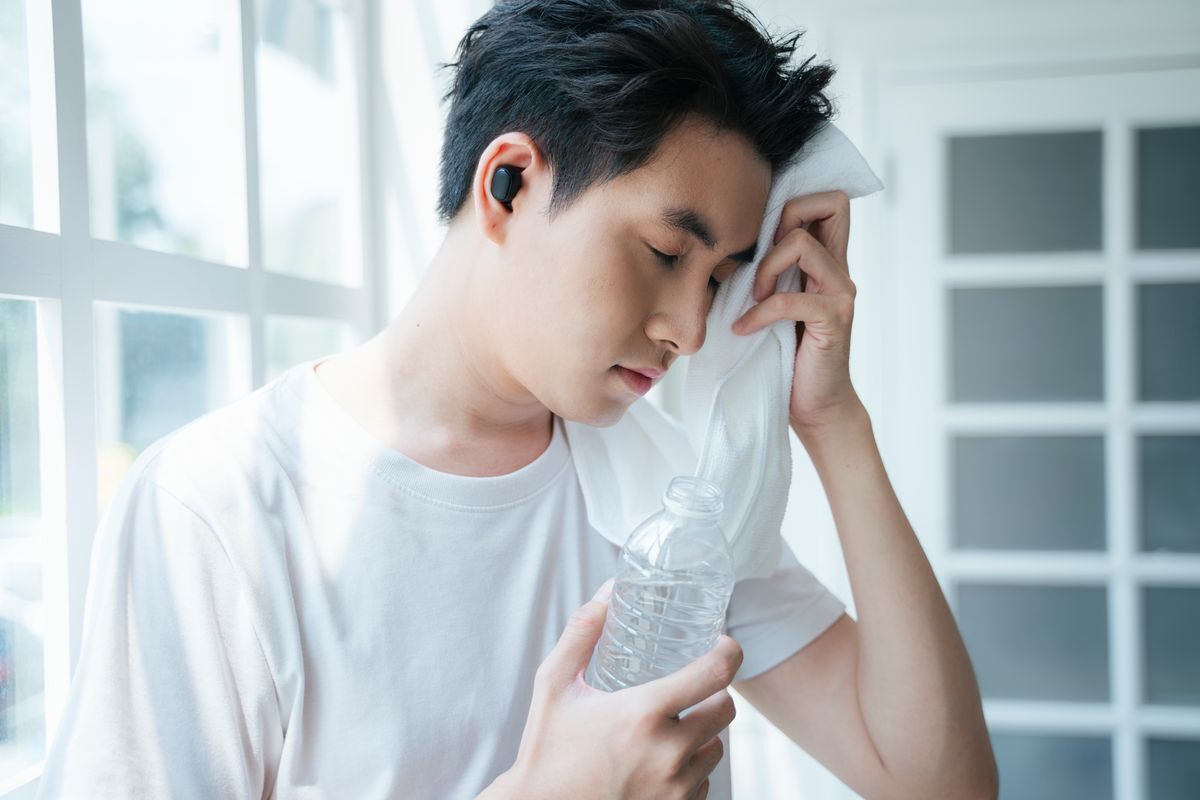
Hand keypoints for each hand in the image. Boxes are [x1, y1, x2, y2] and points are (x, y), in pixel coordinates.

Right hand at [486, 578, 743, 799]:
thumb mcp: (553, 685)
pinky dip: (690, 771)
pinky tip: (659, 765)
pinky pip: (704, 784)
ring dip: (701, 735)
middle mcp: (668, 752)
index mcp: (643, 714)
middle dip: (711, 694)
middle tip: (687, 690)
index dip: (730, 651)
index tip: (722, 644)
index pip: (716, 672)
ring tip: (667, 730)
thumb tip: (609, 591)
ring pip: (716, 748)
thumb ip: (582, 633)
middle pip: (725, 709)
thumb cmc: (547, 749)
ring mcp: (676, 788)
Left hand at [730, 190, 863, 432]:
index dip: (795, 204)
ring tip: (752, 299)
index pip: (829, 201)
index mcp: (827, 262)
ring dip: (765, 268)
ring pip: (801, 244)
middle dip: (784, 219)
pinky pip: (789, 299)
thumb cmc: (787, 357)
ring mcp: (841, 293)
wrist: (815, 406)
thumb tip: (724, 247)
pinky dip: (758, 313)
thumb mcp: (772, 305)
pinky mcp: (833, 320)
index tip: (764, 241)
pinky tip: (744, 330)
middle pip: (831, 202)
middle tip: (761, 262)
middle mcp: (840, 270)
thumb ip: (766, 273)